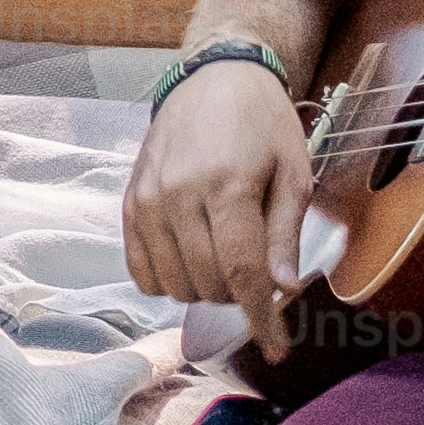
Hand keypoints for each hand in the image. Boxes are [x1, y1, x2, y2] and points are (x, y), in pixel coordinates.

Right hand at [124, 51, 309, 336]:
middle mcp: (179, 195)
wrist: (213, 77)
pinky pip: (142, 271)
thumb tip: (283, 290)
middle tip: (257, 268)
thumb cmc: (263, 123)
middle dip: (240, 293)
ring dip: (205, 288)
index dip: (261, 318)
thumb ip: (284, 234)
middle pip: (208, 285)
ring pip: (175, 285)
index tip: (276, 347)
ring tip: (225, 255)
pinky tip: (192, 259)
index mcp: (227, 185)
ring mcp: (148, 201)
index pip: (242, 273)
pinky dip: (170, 280)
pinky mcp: (130, 204)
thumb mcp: (293, 171)